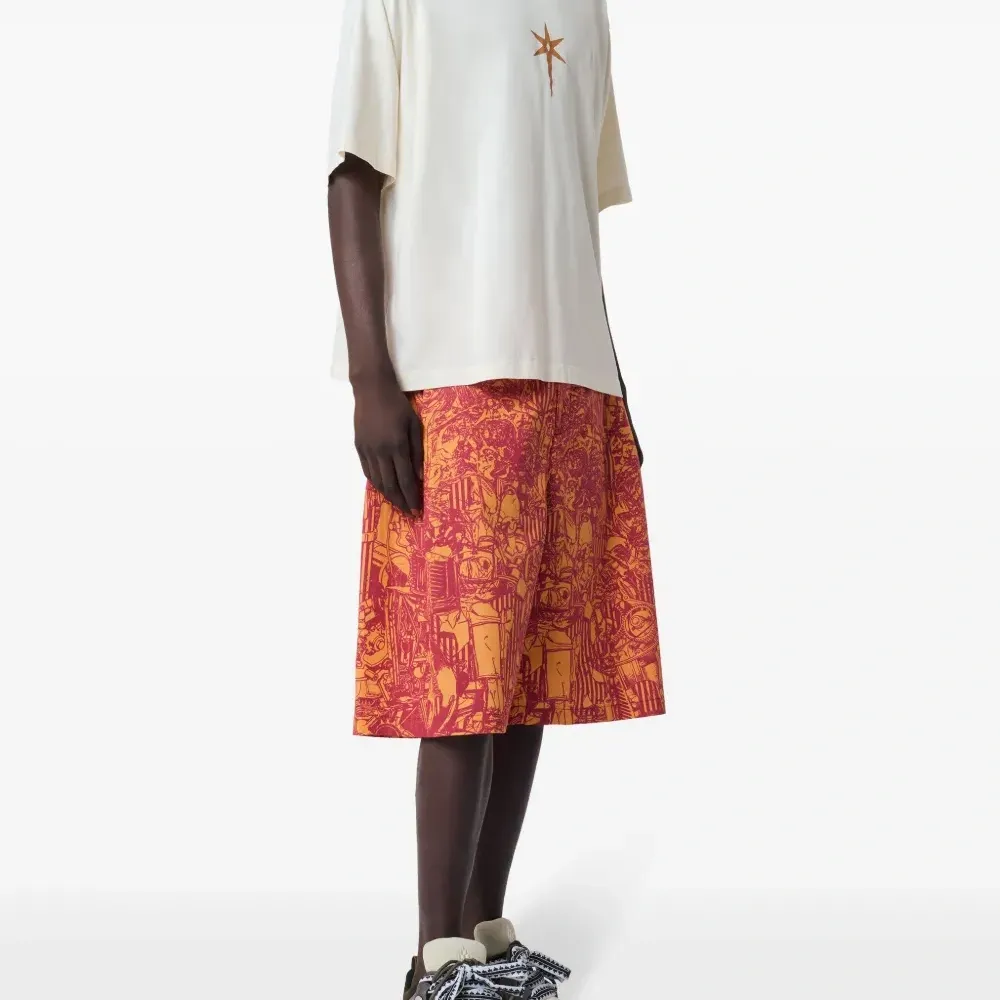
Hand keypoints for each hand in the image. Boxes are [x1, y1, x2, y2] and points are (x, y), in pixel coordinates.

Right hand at [353, 375, 423, 514]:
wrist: (371, 389)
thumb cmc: (398, 404)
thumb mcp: (414, 425)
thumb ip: (417, 451)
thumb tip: (419, 476)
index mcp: (397, 446)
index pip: (406, 479)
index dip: (411, 497)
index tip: (417, 510)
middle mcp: (381, 452)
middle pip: (390, 485)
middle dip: (400, 502)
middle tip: (408, 514)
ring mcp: (367, 450)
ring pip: (377, 481)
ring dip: (388, 496)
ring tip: (397, 504)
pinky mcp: (359, 447)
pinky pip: (367, 471)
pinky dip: (375, 483)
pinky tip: (382, 489)